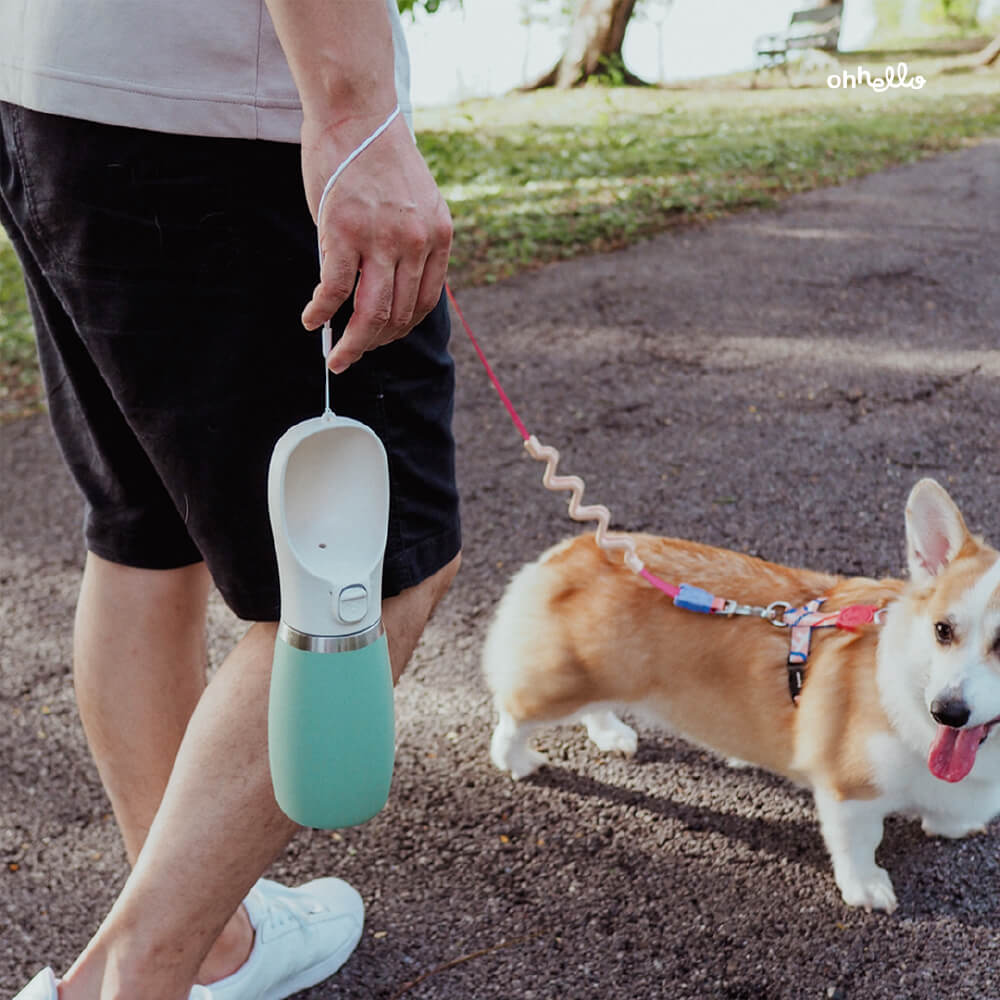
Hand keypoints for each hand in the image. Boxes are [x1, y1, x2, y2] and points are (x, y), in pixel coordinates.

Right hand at [300, 111, 452, 373]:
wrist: (357, 113)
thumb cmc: (378, 158)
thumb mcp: (414, 203)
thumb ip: (409, 244)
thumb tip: (386, 290)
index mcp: (438, 236)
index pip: (424, 303)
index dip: (399, 329)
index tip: (381, 339)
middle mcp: (415, 242)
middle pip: (397, 315)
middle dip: (373, 343)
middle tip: (352, 355)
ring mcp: (381, 238)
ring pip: (370, 313)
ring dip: (351, 344)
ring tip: (336, 357)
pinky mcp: (344, 232)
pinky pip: (335, 290)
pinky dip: (321, 312)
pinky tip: (311, 320)